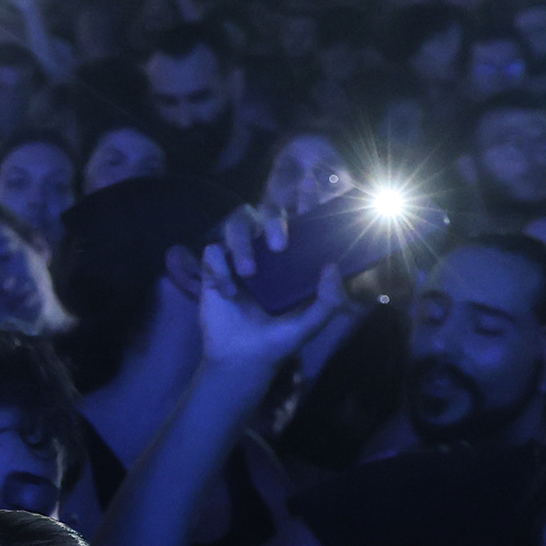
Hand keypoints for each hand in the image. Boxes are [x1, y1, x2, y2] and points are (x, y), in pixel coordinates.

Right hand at [192, 217, 352, 378]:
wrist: (241, 360)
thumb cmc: (278, 340)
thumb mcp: (310, 324)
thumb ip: (328, 299)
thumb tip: (332, 265)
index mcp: (293, 260)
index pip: (301, 222)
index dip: (307, 201)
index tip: (312, 185)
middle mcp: (266, 253)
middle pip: (267, 214)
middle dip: (275, 221)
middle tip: (280, 246)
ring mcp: (239, 258)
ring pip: (236, 225)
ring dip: (243, 246)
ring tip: (247, 274)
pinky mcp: (213, 269)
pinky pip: (213, 251)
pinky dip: (220, 269)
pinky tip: (228, 293)